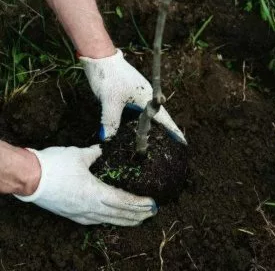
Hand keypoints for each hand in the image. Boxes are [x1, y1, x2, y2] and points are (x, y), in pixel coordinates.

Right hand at [14, 145, 156, 225]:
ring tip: (138, 220)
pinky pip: (94, 220)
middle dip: (137, 214)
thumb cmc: (54, 165)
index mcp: (95, 193)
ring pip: (107, 219)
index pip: (123, 201)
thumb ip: (95, 154)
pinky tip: (112, 219)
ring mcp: (80, 213)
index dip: (138, 203)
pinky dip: (108, 220)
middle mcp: (90, 207)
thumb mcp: (79, 155)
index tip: (152, 204)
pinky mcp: (71, 214)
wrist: (28, 178)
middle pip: (118, 213)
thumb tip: (103, 149)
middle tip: (151, 214)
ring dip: (124, 219)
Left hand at [79, 49, 185, 143]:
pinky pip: (138, 108)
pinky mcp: (129, 90)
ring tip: (151, 138)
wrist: (101, 56)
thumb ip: (110, 120)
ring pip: (147, 113)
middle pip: (157, 116)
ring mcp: (138, 92)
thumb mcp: (109, 101)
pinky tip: (132, 124)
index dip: (173, 131)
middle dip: (164, 129)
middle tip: (171, 143)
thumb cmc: (109, 77)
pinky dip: (138, 118)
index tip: (183, 141)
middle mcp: (146, 95)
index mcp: (147, 98)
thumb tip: (108, 138)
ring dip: (149, 124)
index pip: (163, 119)